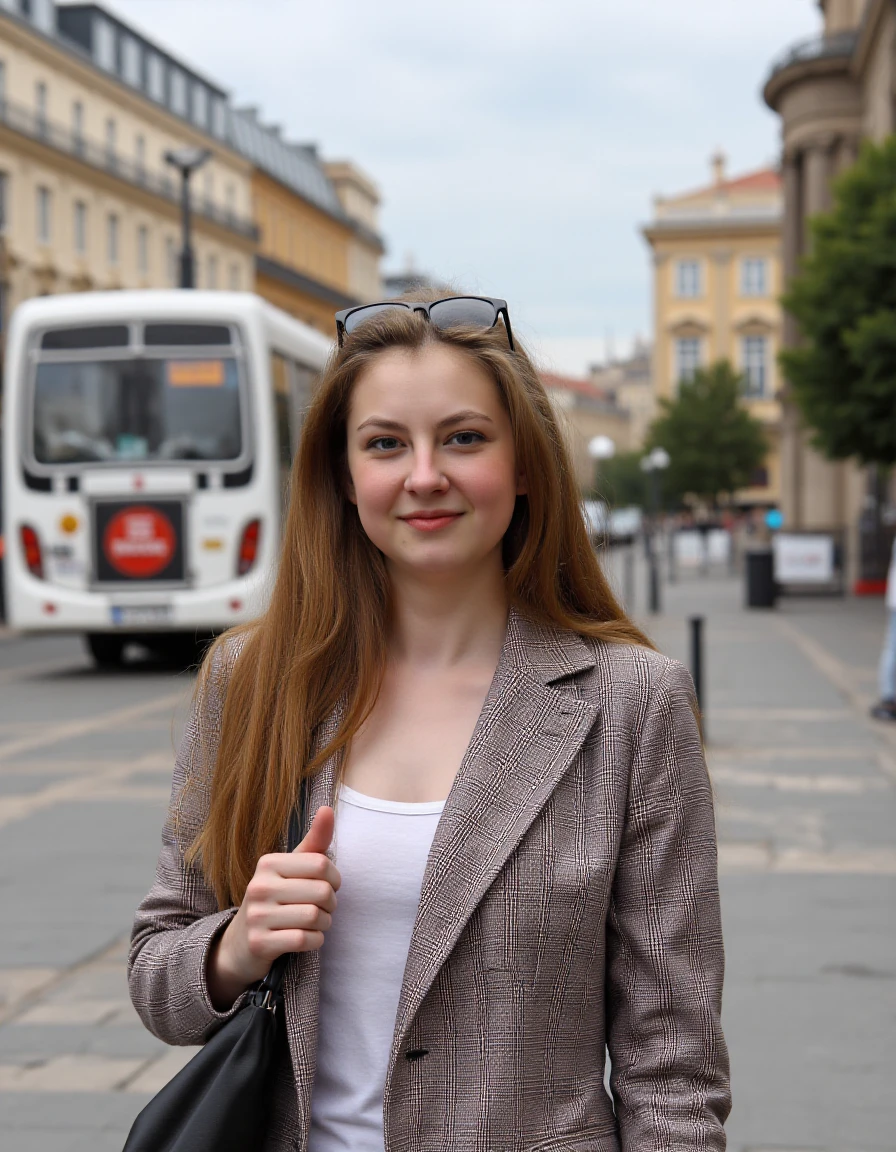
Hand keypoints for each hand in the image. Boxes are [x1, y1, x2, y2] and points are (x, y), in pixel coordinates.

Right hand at [207, 807, 340, 1008]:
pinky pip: (304, 940)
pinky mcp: (260, 943)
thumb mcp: (291, 868)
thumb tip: (328, 808)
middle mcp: (259, 886)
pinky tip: (309, 938)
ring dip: (324, 924)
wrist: (241, 943)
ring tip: (316, 923)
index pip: (321, 864)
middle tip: (324, 908)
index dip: (335, 878)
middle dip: (331, 904)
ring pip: (314, 917)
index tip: (329, 885)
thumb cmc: (275, 898)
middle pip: (322, 892)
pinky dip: (315, 941)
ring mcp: (257, 916)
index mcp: (268, 863)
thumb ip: (314, 842)